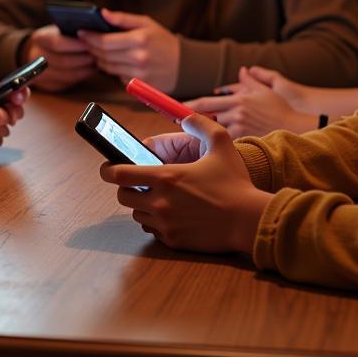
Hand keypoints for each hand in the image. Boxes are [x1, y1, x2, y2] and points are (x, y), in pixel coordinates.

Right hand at [23, 25, 96, 91]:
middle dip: (83, 58)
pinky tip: (90, 69)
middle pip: (63, 61)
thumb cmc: (54, 38)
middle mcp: (36, 58)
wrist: (36, 53)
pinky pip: (69, 83)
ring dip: (85, 69)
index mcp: (39, 39)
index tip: (91, 43)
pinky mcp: (49, 85)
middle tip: (99, 54)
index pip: (56, 43)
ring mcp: (41, 74)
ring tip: (98, 62)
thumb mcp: (58, 30)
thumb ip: (71, 31)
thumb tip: (93, 34)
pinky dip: (82, 76)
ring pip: (68, 75)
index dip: (75, 44)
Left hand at [76, 9, 179, 92]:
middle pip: (103, 55)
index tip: (81, 32)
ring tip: (98, 50)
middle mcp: (138, 58)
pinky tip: (114, 60)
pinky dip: (112, 68)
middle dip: (91, 47)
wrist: (184, 66)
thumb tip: (102, 13)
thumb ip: (122, 18)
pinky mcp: (138, 86)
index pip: (105, 41)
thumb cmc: (163, 41)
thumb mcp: (146, 23)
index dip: (90, 37)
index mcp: (140, 40)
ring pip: (107, 67)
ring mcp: (138, 75)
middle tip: (86, 41)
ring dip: (99, 59)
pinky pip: (116, 76)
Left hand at [100, 113, 271, 254]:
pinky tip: (172, 214)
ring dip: (142, 205)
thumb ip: (200, 124)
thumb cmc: (235, 182)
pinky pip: (152, 230)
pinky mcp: (172, 240)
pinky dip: (156, 222)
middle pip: (122, 196)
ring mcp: (165, 224)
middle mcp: (160, 202)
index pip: (118, 174)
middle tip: (138, 183)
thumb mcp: (222, 144)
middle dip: (127, 188)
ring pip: (137, 214)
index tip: (107, 167)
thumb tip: (185, 116)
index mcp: (165, 177)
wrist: (250, 221)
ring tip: (159, 198)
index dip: (108, 169)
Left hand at [186, 66, 316, 137]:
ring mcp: (241, 128)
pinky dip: (218, 145)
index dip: (188, 106)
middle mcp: (237, 113)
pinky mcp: (246, 141)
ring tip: (192, 138)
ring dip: (204, 135)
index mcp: (239, 99)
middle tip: (174, 124)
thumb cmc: (282, 108)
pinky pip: (227, 143)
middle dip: (190, 122)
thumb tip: (242, 70)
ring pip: (215, 132)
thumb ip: (252, 79)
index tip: (176, 109)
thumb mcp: (267, 90)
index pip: (206, 103)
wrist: (297, 128)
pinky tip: (211, 149)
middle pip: (206, 119)